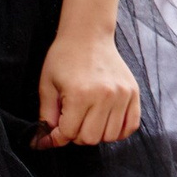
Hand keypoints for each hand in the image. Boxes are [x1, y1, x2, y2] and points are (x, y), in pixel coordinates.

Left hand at [37, 33, 140, 147]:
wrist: (88, 35)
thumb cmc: (64, 58)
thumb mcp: (47, 86)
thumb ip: (46, 117)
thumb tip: (43, 141)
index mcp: (80, 94)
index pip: (68, 133)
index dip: (56, 137)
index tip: (51, 135)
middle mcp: (104, 96)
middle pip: (90, 138)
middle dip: (76, 136)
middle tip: (70, 123)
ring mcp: (122, 94)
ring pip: (111, 135)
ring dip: (97, 134)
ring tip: (88, 122)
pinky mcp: (133, 92)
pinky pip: (131, 125)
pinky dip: (119, 131)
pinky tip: (106, 123)